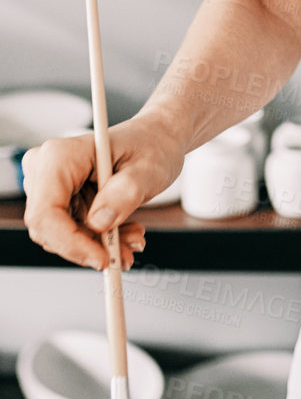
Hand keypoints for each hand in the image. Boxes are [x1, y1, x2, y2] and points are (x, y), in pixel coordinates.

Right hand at [22, 114, 184, 270]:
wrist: (155, 139)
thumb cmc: (151, 145)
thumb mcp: (148, 170)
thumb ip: (125, 193)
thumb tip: (99, 222)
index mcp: (60, 155)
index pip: (46, 212)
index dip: (70, 243)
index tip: (103, 258)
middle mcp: (47, 169)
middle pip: (49, 229)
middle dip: (88, 247)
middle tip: (126, 250)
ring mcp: (50, 185)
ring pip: (60, 235)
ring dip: (97, 244)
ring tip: (132, 236)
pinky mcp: (59, 199)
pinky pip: (70, 232)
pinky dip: (97, 239)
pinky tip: (124, 231)